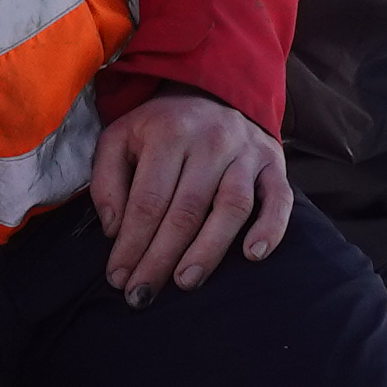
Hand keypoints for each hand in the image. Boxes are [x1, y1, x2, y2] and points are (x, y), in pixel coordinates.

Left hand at [87, 91, 291, 297]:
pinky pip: (279, 199)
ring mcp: (246, 152)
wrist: (214, 91)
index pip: (148, 200)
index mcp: (169, 133)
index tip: (119, 277)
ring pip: (231, 208)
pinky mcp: (274, 163)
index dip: (132, 243)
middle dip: (161, 258)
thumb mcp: (121, 138)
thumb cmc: (162, 127)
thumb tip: (114, 230)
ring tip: (185, 282)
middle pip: (186, 210)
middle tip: (143, 294)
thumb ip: (107, 181)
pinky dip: (270, 228)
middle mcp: (211, 140)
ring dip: (208, 250)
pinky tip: (252, 255)